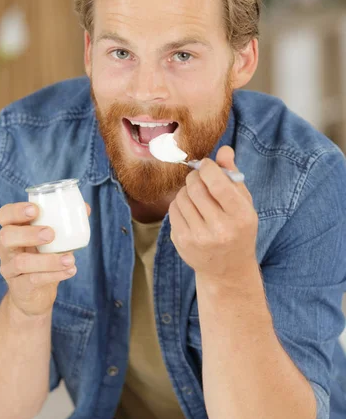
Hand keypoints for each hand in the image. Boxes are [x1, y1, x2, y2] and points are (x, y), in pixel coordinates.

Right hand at [0, 201, 90, 316]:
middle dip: (28, 233)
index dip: (16, 211)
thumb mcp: (52, 241)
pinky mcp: (19, 287)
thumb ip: (65, 225)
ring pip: (21, 263)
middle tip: (50, 234)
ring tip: (70, 259)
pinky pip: (33, 280)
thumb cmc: (43, 259)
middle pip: (6, 236)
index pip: (4, 215)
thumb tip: (86, 208)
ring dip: (48, 260)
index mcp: (13, 230)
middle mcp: (6, 248)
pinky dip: (54, 274)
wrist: (34, 296)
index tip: (35, 209)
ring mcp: (9, 269)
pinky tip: (70, 270)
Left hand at [169, 146, 257, 282]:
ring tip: (196, 196)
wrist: (227, 269)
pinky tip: (190, 210)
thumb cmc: (238, 230)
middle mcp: (220, 229)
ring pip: (182, 197)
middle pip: (196, 188)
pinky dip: (179, 204)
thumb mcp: (244, 204)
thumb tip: (224, 149)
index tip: (206, 166)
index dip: (208, 168)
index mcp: (241, 217)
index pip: (217, 183)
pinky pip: (173, 210)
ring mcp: (199, 238)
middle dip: (195, 177)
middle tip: (199, 178)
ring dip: (186, 190)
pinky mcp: (182, 242)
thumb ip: (233, 176)